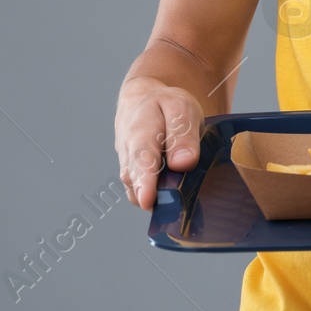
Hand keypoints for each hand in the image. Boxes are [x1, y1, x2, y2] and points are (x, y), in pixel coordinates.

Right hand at [114, 79, 204, 210]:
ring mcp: (127, 165)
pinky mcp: (131, 176)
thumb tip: (183, 164)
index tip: (147, 199)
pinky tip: (172, 199)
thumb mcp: (181, 108)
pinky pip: (140, 191)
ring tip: (175, 204)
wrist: (143, 101)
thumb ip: (182, 135)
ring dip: (152, 198)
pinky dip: (154, 198)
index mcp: (140, 130)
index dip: (144, 181)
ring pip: (135, 188)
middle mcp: (127, 152)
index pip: (140, 158)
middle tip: (163, 209)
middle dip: (146, 195)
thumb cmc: (165, 105)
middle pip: (133, 178)